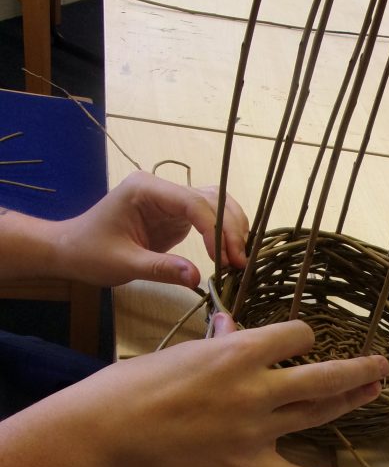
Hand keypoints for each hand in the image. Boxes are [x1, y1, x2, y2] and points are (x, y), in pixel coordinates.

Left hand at [55, 171, 248, 288]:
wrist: (71, 250)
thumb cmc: (90, 253)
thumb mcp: (124, 264)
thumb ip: (161, 268)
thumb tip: (196, 278)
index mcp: (146, 190)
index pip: (192, 202)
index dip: (214, 230)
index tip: (224, 260)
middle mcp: (162, 188)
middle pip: (211, 200)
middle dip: (229, 230)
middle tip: (239, 264)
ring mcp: (170, 200)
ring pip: (216, 205)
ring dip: (232, 230)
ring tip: (239, 261)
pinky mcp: (175, 215)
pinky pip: (208, 218)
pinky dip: (223, 234)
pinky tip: (230, 254)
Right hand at [83, 315, 388, 466]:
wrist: (113, 428)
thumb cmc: (140, 383)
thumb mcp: (184, 352)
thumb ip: (217, 341)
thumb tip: (231, 323)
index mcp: (239, 352)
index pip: (296, 336)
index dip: (304, 336)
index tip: (305, 340)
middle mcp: (256, 388)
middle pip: (323, 377)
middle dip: (357, 369)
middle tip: (381, 365)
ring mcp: (255, 428)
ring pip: (315, 414)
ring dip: (348, 404)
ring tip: (372, 394)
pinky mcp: (245, 464)